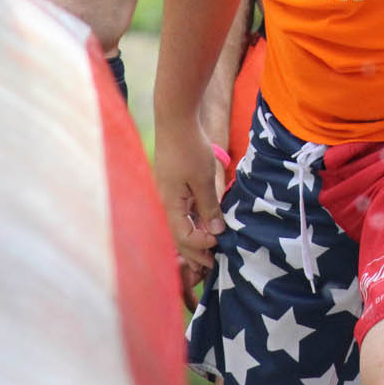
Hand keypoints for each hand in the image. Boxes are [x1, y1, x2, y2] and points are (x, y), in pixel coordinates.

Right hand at [153, 120, 225, 310]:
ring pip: (180, 225)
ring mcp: (167, 195)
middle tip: (212, 265)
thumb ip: (209, 208)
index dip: (200, 246)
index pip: (183, 237)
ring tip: (211, 249)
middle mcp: (164, 203)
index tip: (219, 244)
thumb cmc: (189, 148)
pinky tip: (206, 226)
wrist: (176, 119)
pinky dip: (193, 222)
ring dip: (195, 238)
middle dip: (195, 252)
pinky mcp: (172, 187)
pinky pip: (181, 212)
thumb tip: (215, 233)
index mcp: (169, 204)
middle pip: (178, 236)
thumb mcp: (203, 179)